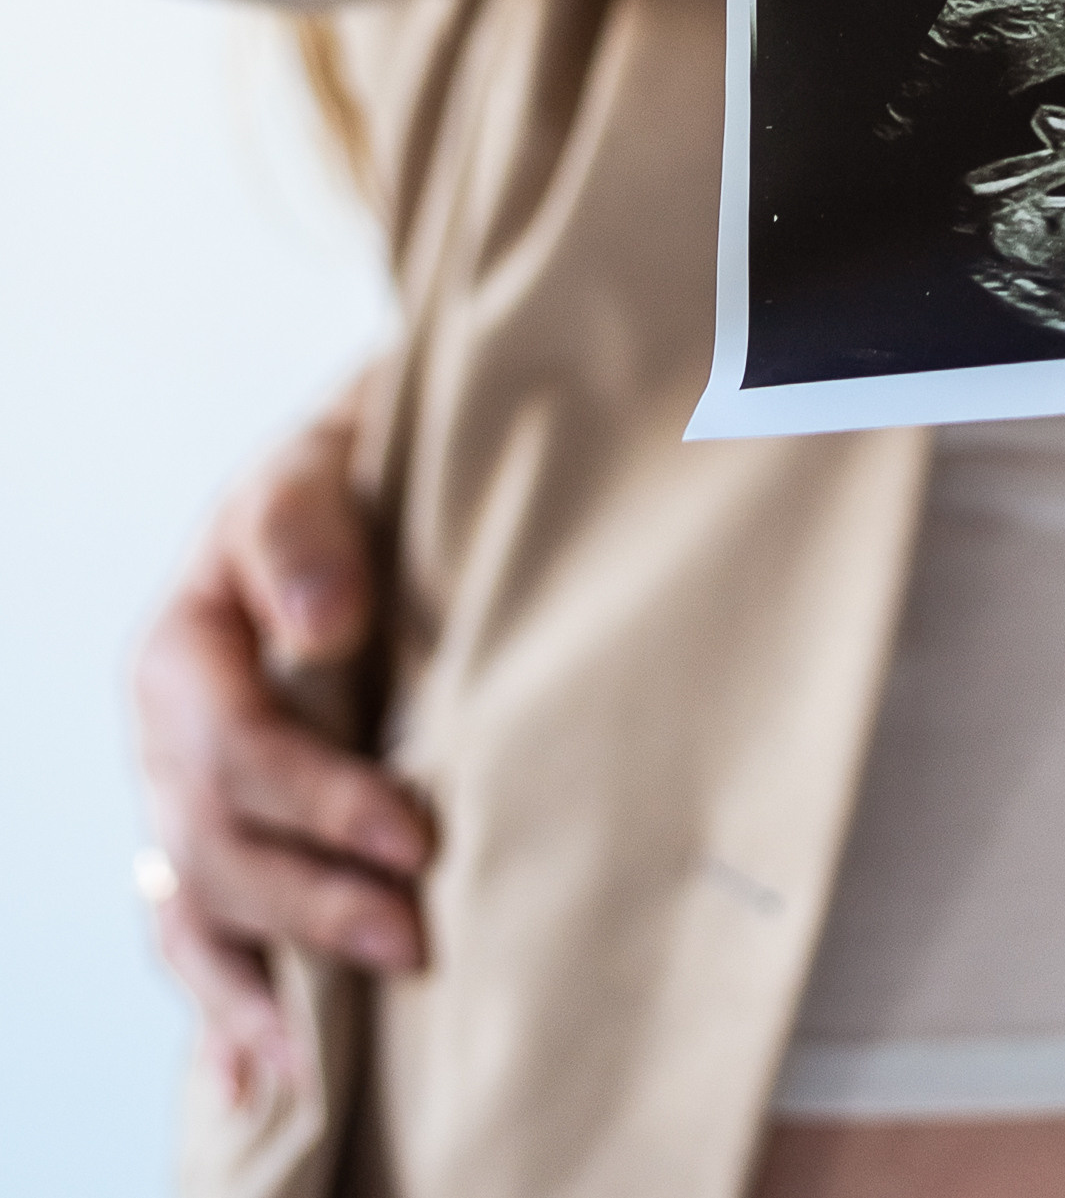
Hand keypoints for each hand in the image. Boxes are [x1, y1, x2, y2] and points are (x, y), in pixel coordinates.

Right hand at [131, 411, 431, 1106]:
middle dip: (309, 905)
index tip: (416, 838)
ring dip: (261, 984)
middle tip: (412, 941)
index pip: (237, 753)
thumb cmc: (338, 475)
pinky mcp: (213, 837)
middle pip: (213, 848)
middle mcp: (161, 740)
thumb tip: (325, 625)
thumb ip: (305, 534)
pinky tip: (250, 1080)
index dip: (322, 802)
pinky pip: (196, 933)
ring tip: (317, 1056)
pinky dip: (220, 1006)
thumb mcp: (312, 471)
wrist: (349, 481)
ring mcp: (176, 798)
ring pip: (195, 910)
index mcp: (177, 654)